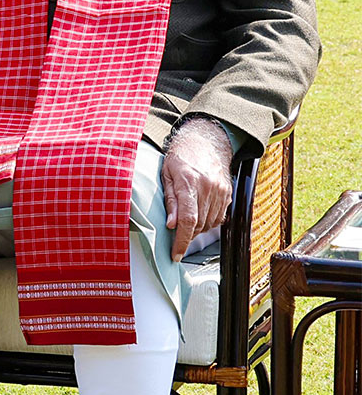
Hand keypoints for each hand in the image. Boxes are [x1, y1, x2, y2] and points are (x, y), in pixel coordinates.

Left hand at [161, 117, 232, 260]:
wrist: (204, 141)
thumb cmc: (181, 156)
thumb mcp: (166, 175)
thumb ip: (170, 201)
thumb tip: (170, 224)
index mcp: (189, 183)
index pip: (187, 220)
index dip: (181, 241)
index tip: (176, 254)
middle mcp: (208, 188)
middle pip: (199, 225)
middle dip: (186, 236)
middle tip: (176, 238)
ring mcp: (221, 191)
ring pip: (210, 224)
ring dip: (198, 230)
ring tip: (186, 223)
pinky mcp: (228, 193)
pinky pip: (219, 217)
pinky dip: (208, 221)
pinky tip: (199, 215)